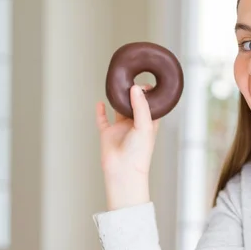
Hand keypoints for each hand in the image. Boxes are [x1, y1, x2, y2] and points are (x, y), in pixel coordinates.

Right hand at [96, 84, 159, 209]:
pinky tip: (100, 102)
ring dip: (117, 99)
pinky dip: (100, 111)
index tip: (145, 82)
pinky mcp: (107, 134)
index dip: (149, 95)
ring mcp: (120, 129)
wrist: (123, 170)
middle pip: (134, 105)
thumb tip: (136, 87)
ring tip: (116, 85)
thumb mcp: (144, 126)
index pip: (150, 105)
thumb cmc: (139, 153)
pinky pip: (102, 120)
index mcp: (148, 124)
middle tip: (130, 79)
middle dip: (132, 93)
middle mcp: (135, 125)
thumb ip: (141, 107)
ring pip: (118, 110)